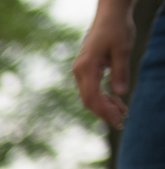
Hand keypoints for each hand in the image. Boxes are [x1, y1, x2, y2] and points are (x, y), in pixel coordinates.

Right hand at [74, 5, 135, 127]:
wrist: (109, 15)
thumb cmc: (116, 29)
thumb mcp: (123, 49)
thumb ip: (120, 72)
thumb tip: (120, 93)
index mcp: (86, 66)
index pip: (92, 97)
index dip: (104, 111)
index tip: (118, 119)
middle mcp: (79, 71)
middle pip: (89, 100)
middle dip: (105, 112)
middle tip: (122, 120)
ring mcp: (81, 71)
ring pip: (90, 96)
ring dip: (105, 106)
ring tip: (123, 111)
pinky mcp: (85, 70)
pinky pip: (91, 89)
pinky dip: (103, 97)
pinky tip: (115, 100)